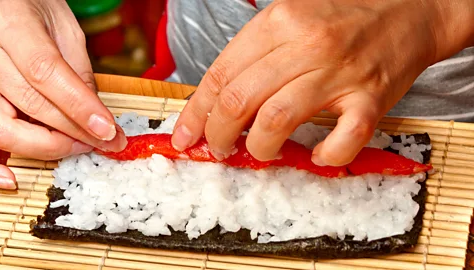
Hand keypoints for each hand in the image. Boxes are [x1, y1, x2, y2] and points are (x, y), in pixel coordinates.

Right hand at [0, 0, 126, 188]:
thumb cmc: (28, 6)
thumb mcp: (62, 26)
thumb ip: (76, 68)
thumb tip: (94, 114)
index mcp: (10, 24)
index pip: (45, 71)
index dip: (79, 106)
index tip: (107, 130)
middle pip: (29, 103)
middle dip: (74, 131)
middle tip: (104, 141)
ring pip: (1, 127)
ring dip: (45, 147)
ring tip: (77, 146)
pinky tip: (13, 179)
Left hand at [172, 0, 473, 165]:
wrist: (407, 10)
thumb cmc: (342, 17)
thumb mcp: (289, 18)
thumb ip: (254, 55)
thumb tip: (215, 101)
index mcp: (279, 21)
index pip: (220, 74)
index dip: (196, 112)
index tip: (185, 136)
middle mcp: (306, 45)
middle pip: (239, 100)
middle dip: (217, 135)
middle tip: (217, 148)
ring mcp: (339, 73)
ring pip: (276, 121)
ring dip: (259, 148)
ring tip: (260, 152)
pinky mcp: (371, 98)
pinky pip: (342, 140)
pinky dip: (325, 156)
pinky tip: (317, 155)